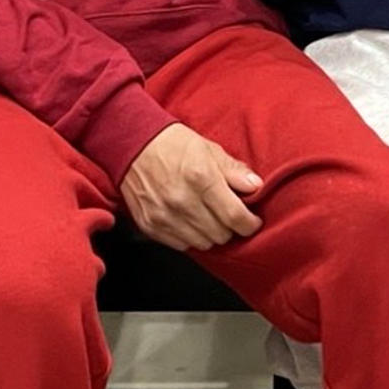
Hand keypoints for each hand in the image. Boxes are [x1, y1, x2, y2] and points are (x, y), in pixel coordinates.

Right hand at [120, 122, 262, 249]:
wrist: (132, 143)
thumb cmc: (173, 144)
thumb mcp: (209, 149)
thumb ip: (234, 170)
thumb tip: (255, 187)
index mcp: (202, 178)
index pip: (235, 217)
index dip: (249, 224)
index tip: (252, 221)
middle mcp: (183, 201)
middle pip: (221, 234)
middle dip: (230, 227)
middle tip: (228, 215)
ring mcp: (164, 216)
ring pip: (203, 243)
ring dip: (211, 234)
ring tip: (209, 217)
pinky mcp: (150, 225)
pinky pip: (182, 245)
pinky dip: (190, 237)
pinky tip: (190, 220)